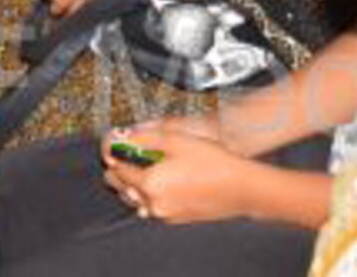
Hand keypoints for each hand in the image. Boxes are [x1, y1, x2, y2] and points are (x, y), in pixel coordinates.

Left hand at [101, 124, 248, 224]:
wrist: (241, 187)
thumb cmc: (212, 162)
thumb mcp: (173, 139)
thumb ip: (141, 138)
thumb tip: (120, 139)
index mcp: (149, 183)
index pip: (115, 168)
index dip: (116, 152)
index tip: (120, 142)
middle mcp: (153, 203)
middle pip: (119, 186)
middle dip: (121, 167)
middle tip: (133, 152)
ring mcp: (165, 214)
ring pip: (133, 198)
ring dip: (133, 182)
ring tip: (150, 165)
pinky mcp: (175, 218)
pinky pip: (151, 206)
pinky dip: (149, 193)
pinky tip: (164, 179)